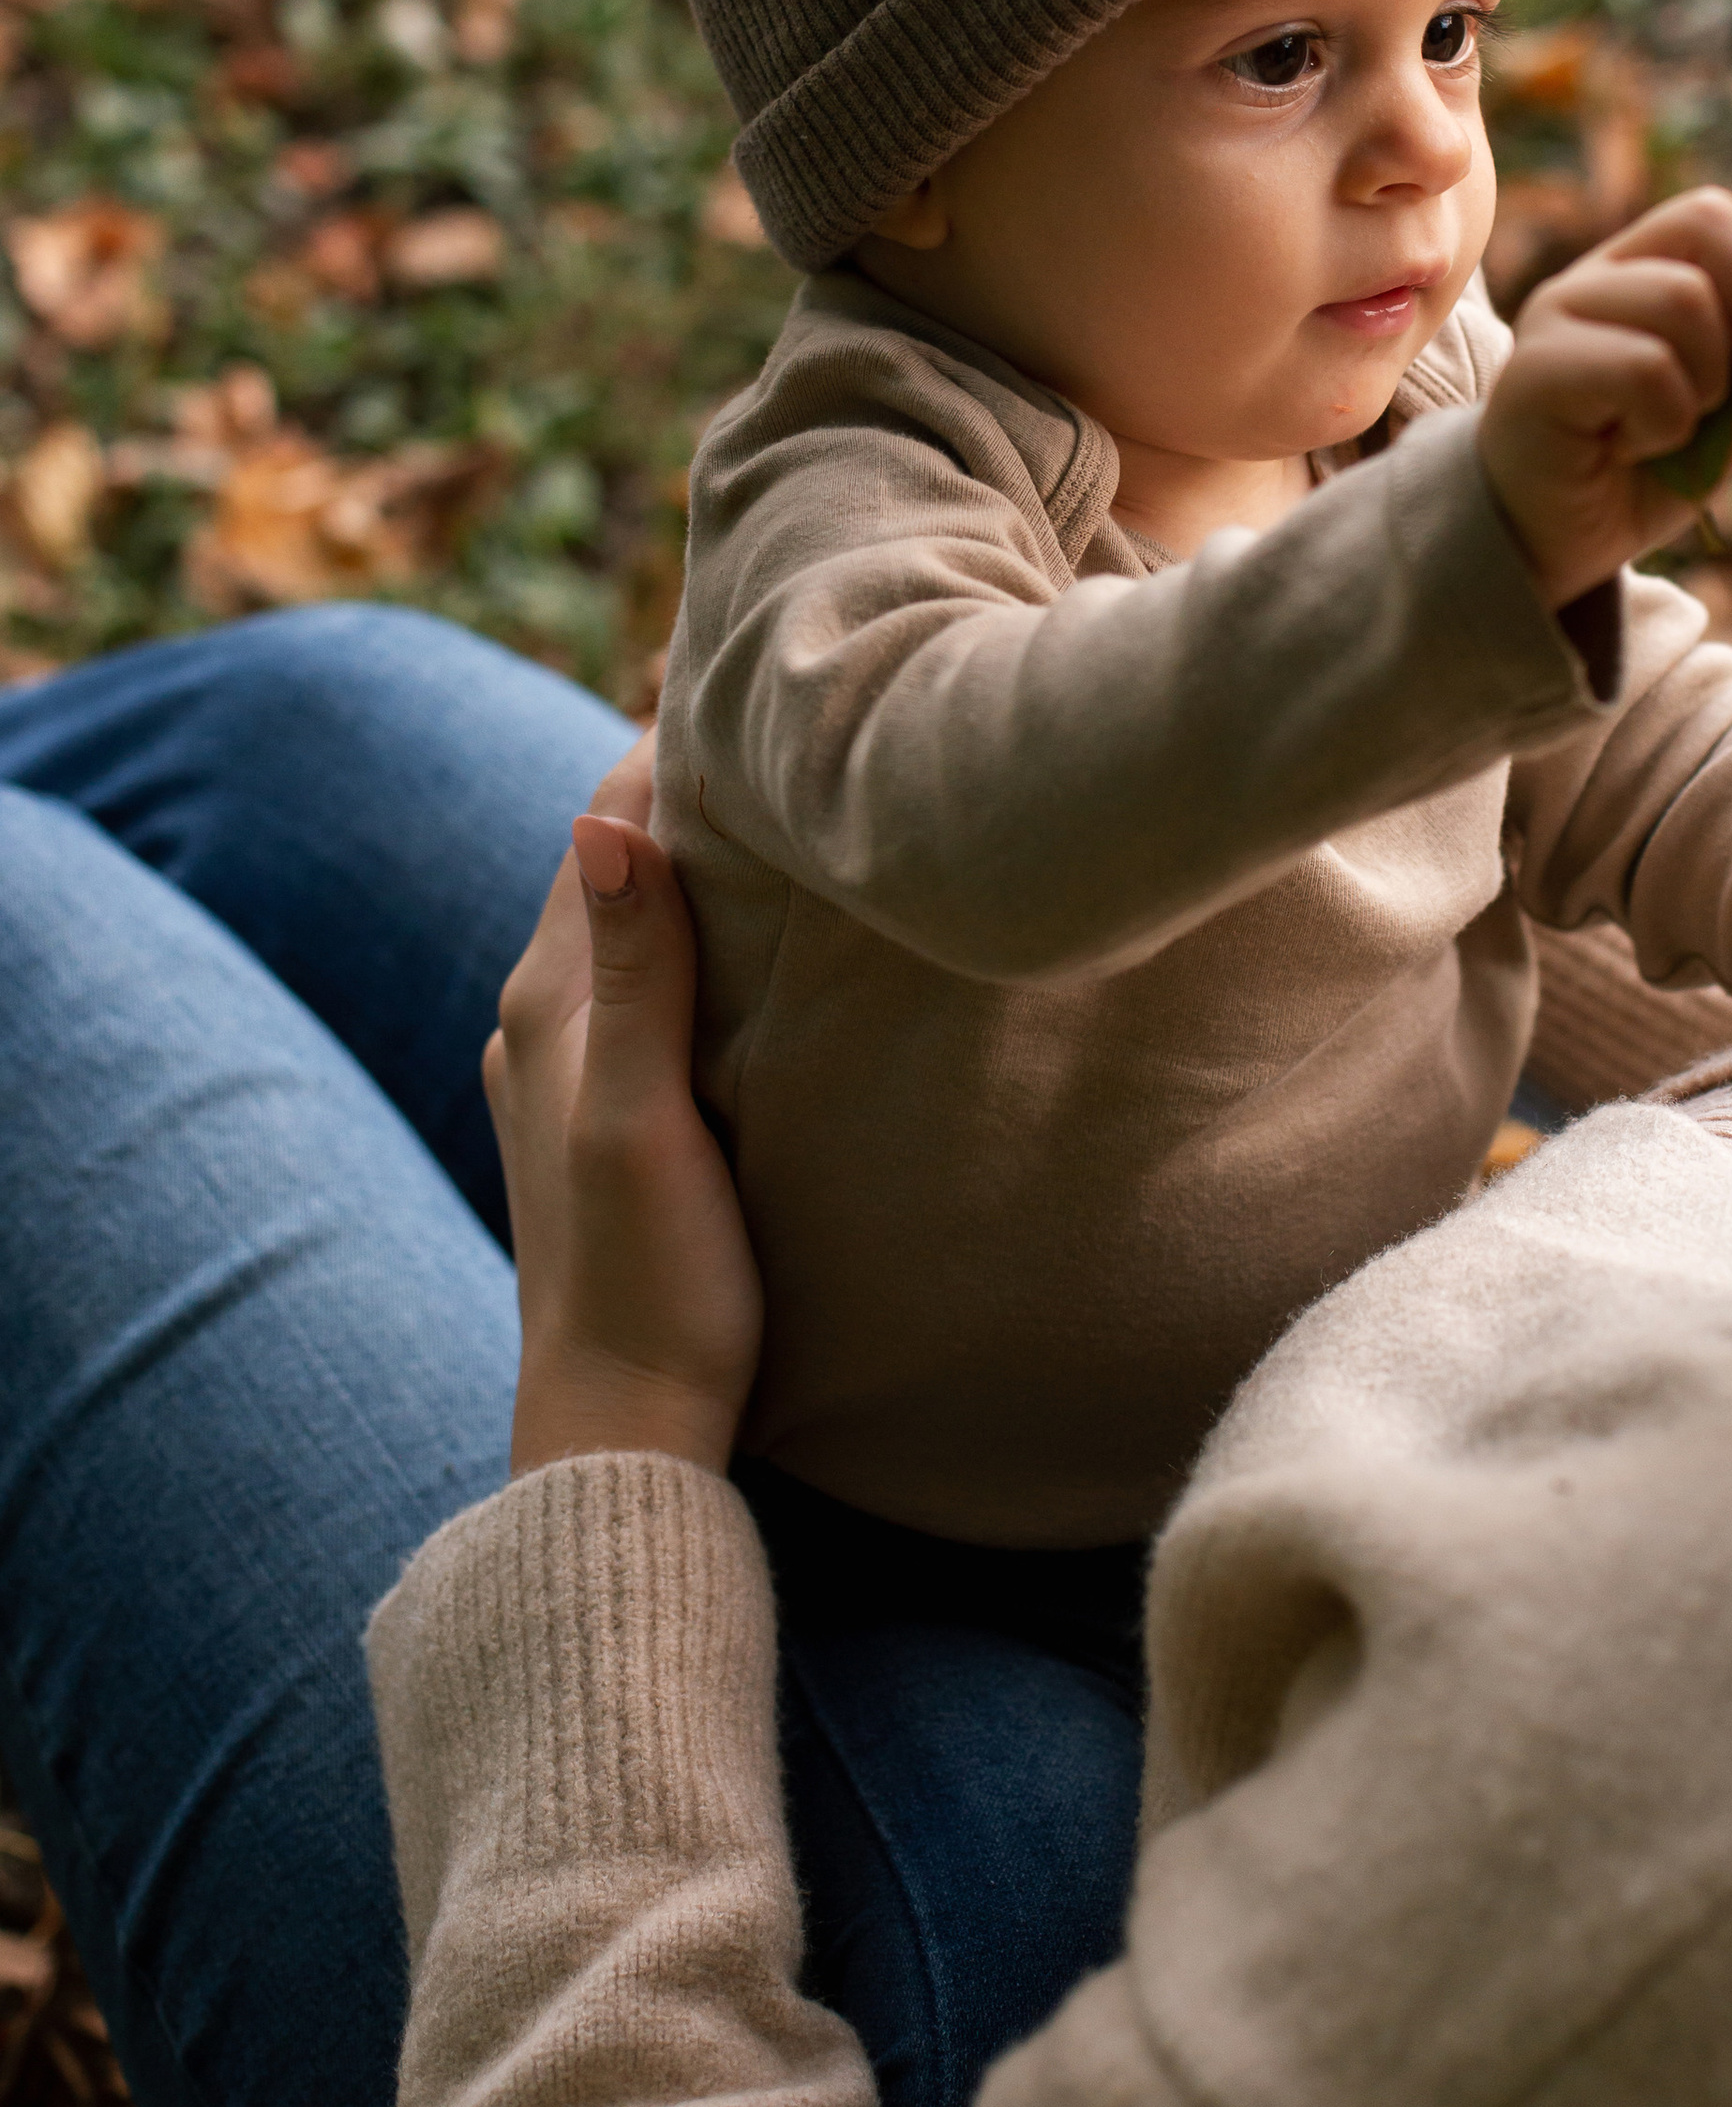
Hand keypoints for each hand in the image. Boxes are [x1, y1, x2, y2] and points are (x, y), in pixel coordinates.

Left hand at [485, 728, 763, 1479]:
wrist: (622, 1430)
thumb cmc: (649, 1282)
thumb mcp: (644, 1119)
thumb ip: (636, 970)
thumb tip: (604, 812)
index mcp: (549, 1000)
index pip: (611, 821)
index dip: (678, 746)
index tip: (767, 676)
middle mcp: (548, 1017)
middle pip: (624, 856)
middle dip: (700, 786)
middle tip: (808, 714)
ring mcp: (576, 1066)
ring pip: (642, 917)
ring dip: (705, 858)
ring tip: (802, 798)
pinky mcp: (613, 1110)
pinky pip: (656, 978)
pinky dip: (707, 930)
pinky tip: (770, 935)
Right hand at [1477, 187, 1731, 609]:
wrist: (1552, 546)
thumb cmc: (1642, 473)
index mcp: (1651, 269)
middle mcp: (1601, 274)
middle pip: (1710, 220)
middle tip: (1729, 383)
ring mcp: (1561, 313)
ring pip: (1684, 298)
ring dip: (1706, 383)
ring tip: (1667, 429)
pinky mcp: (1536, 369)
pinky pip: (1646, 368)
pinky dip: (1666, 423)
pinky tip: (1632, 448)